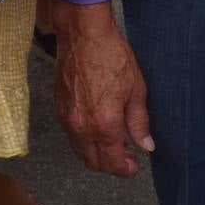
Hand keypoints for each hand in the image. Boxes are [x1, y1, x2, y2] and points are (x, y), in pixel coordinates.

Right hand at [54, 3, 153, 175]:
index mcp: (104, 124)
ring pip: (79, 150)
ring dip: (95, 153)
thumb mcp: (136, 89)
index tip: (132, 166)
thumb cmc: (110, 55)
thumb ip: (139, 122)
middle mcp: (81, 126)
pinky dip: (83, 139)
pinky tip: (95, 127)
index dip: (124, 170)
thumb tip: (145, 144)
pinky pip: (70, 134)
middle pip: (93, 162)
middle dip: (110, 165)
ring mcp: (67, 118)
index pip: (112, 163)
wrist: (83, 34)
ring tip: (112, 141)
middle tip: (125, 156)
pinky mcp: (58, 107)